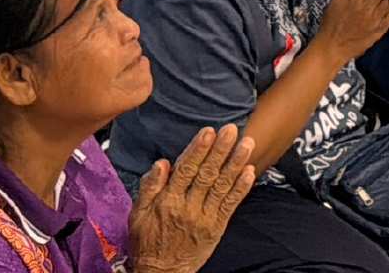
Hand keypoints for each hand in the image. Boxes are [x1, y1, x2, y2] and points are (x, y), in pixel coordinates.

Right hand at [127, 124, 255, 272]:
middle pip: (207, 174)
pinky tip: (250, 171)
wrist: (162, 272)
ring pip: (222, 186)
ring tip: (247, 143)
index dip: (198, 150)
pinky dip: (241, 188)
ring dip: (236, 163)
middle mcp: (188, 207)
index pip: (185, 170)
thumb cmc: (148, 241)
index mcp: (168, 201)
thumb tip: (161, 163)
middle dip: (220, 150)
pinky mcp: (217, 227)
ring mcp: (205, 217)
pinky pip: (230, 205)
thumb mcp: (137, 215)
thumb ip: (149, 187)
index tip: (209, 132)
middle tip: (232, 129)